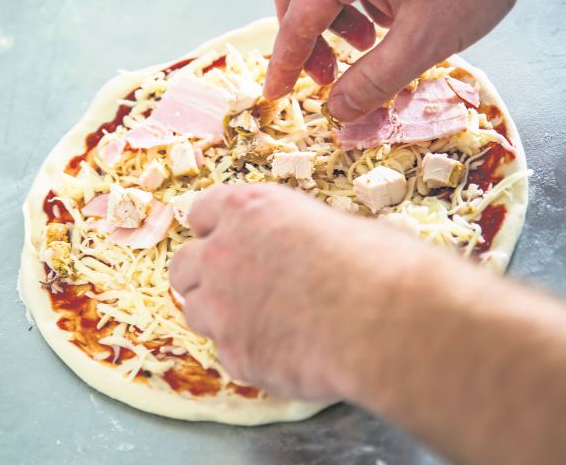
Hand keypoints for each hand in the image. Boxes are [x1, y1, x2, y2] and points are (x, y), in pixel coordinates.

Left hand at [169, 182, 408, 400]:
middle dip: (203, 276)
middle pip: (183, 265)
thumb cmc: (374, 262)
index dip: (216, 229)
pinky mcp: (235, 355)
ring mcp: (222, 307)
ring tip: (264, 322)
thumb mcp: (334, 223)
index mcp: (248, 209)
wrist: (382, 320)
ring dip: (220, 317)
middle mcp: (223, 253)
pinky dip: (248, 352)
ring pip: (196, 312)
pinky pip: (227, 353)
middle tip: (233, 286)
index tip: (227, 240)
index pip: (202, 211)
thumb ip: (296, 234)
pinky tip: (285, 350)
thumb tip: (305, 247)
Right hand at [264, 0, 533, 121]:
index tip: (273, 95)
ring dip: (330, 19)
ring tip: (366, 46)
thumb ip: (373, 82)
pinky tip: (388, 17)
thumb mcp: (423, 43)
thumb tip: (336, 111)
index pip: (296, 21)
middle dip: (303, 39)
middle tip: (326, 76)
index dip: (283, 64)